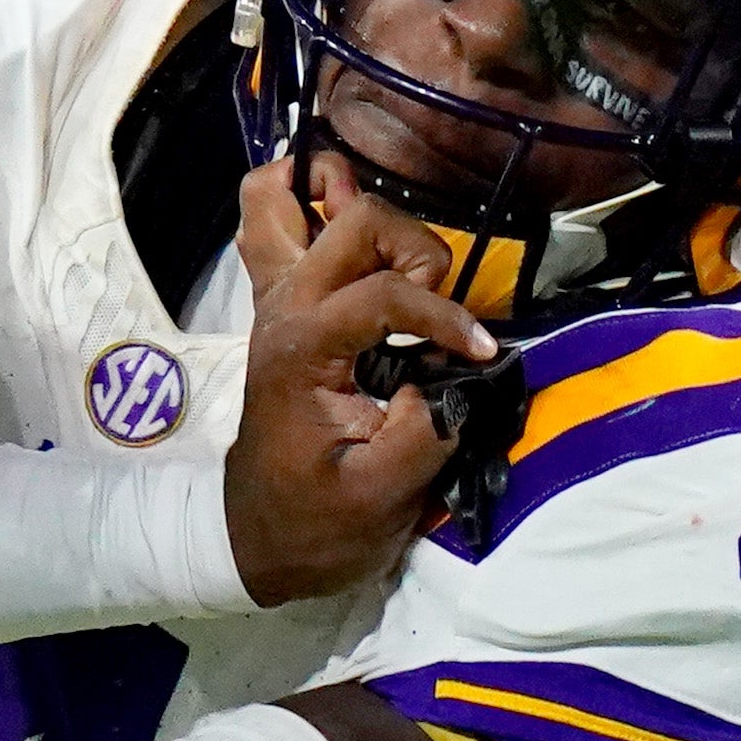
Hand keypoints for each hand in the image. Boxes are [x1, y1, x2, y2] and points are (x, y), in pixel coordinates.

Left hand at [223, 158, 493, 604]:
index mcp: (301, 351)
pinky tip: (346, 216)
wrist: (258, 540)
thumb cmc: (316, 524)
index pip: (383, 293)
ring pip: (285, 200)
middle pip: (351, 220)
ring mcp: (275, 302)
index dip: (445, 316)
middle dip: (411, 246)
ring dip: (355, 209)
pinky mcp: (282, 306)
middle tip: (434, 303)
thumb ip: (425, 431)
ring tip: (405, 271)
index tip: (482, 355)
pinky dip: (307, 203)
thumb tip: (460, 377)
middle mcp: (282, 310)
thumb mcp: (382, 496)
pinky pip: (273, 224)